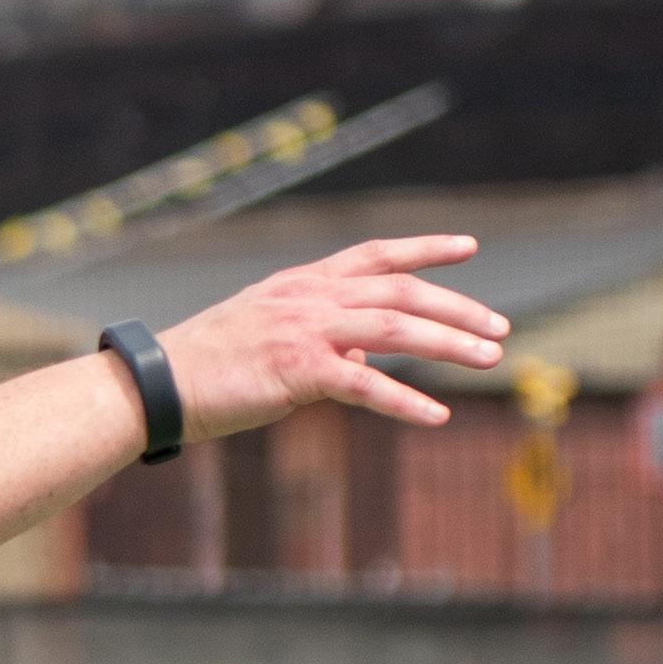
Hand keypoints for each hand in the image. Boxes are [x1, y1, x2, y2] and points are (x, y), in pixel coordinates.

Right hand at [155, 237, 508, 436]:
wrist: (162, 382)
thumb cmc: (213, 363)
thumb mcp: (272, 330)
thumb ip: (322, 333)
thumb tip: (366, 350)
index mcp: (306, 281)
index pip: (377, 253)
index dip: (427, 247)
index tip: (470, 247)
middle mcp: (312, 295)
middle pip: (402, 290)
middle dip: (458, 308)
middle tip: (499, 330)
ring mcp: (306, 329)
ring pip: (395, 327)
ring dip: (449, 343)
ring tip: (489, 360)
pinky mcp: (299, 371)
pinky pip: (365, 384)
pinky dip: (405, 401)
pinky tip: (437, 416)